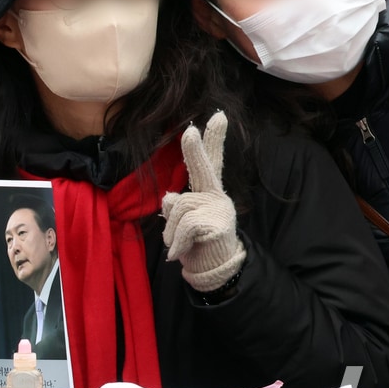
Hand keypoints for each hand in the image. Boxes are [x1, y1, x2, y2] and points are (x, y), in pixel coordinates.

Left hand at [161, 112, 246, 292]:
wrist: (213, 271)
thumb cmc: (195, 244)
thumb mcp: (182, 223)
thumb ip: (177, 205)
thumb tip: (168, 196)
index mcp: (208, 192)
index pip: (212, 162)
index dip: (214, 139)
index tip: (218, 116)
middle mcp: (216, 196)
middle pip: (204, 169)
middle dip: (195, 150)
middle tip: (189, 132)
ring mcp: (219, 209)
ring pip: (179, 207)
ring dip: (171, 230)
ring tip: (178, 244)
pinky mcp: (218, 224)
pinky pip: (184, 226)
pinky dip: (176, 241)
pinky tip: (179, 253)